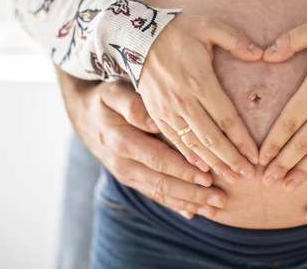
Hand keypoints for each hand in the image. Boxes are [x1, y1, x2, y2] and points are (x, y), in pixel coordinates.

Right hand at [58, 72, 227, 219]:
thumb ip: (133, 105)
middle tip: (221, 199)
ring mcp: (127, 175)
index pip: (157, 159)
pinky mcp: (132, 180)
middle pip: (161, 183)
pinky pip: (154, 195)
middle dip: (193, 193)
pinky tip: (193, 213)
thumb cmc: (107, 99)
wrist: (85, 115)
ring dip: (189, 202)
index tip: (208, 175)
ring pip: (160, 193)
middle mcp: (123, 164)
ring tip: (216, 207)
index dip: (182, 169)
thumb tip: (154, 121)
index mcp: (120, 141)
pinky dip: (175, 204)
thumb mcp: (114, 93)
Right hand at [139, 13, 262, 182]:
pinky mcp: (155, 114)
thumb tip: (261, 53)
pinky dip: (189, 158)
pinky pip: (174, 141)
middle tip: (249, 175)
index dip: (243, 140)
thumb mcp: (209, 26)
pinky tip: (203, 170)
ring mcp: (167, 110)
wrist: (135, 37)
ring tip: (231, 178)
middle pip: (211, 137)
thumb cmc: (177, 31)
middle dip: (231, 159)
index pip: (226, 118)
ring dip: (213, 163)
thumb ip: (236, 39)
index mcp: (199, 81)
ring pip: (193, 144)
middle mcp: (183, 100)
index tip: (256, 156)